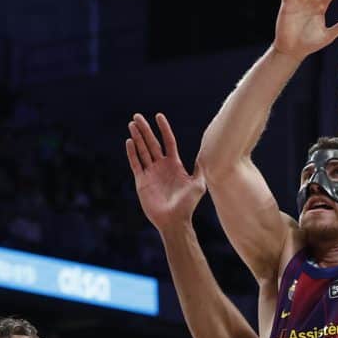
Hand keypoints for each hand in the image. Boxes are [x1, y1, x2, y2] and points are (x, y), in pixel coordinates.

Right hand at [125, 112, 205, 231]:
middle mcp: (161, 166)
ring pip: (142, 150)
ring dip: (137, 137)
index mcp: (174, 164)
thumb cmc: (188, 205)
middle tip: (137, 116)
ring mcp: (151, 173)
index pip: (168, 141)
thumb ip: (201, 169)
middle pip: (152, 143)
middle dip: (145, 130)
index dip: (163, 129)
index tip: (158, 116)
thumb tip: (209, 154)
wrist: (175, 221)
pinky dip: (132, 153)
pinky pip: (136, 164)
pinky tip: (129, 141)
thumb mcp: (199, 184)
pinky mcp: (141, 181)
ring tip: (132, 124)